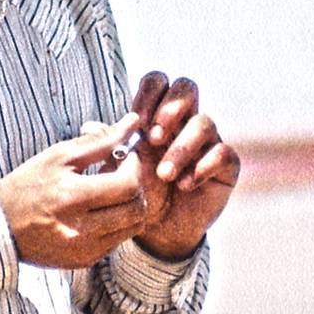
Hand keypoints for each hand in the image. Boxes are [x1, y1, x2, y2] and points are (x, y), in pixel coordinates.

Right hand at [0, 114, 149, 268]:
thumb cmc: (28, 183)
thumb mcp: (59, 156)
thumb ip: (99, 140)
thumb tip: (132, 122)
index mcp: (71, 198)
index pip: (127, 185)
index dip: (134, 166)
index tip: (126, 155)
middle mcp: (80, 230)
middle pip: (136, 208)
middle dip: (135, 186)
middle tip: (119, 172)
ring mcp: (84, 250)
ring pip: (133, 226)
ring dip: (129, 205)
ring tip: (108, 191)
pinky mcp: (85, 261)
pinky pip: (118, 239)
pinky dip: (116, 222)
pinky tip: (97, 210)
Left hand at [126, 71, 239, 259]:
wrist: (158, 231)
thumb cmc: (139, 193)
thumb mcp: (118, 170)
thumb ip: (108, 147)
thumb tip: (88, 127)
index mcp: (158, 116)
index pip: (159, 83)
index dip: (149, 93)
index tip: (137, 119)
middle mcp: (185, 122)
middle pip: (187, 88)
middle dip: (170, 108)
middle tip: (154, 138)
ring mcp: (208, 142)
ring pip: (204, 122)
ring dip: (181, 147)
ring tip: (164, 175)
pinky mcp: (225, 166)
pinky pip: (224, 153)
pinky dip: (204, 167)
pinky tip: (185, 185)